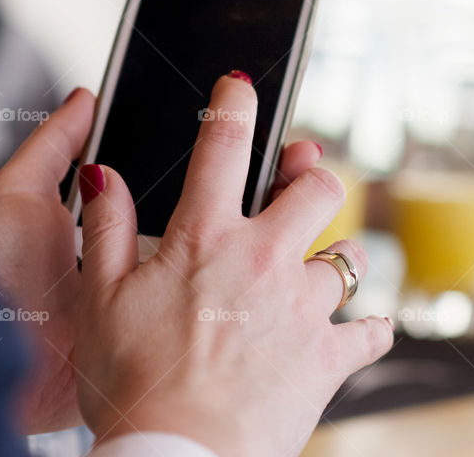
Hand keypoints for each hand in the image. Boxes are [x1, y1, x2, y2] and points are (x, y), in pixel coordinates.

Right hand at [74, 72, 392, 456]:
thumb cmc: (131, 385)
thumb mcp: (100, 300)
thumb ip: (105, 228)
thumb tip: (103, 174)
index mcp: (206, 240)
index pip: (224, 148)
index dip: (235, 105)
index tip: (241, 87)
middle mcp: (265, 261)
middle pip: (320, 189)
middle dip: (316, 179)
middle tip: (304, 186)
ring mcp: (303, 308)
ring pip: (353, 257)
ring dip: (344, 257)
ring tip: (327, 267)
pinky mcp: (328, 356)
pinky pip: (373, 331)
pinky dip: (371, 329)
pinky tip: (365, 330)